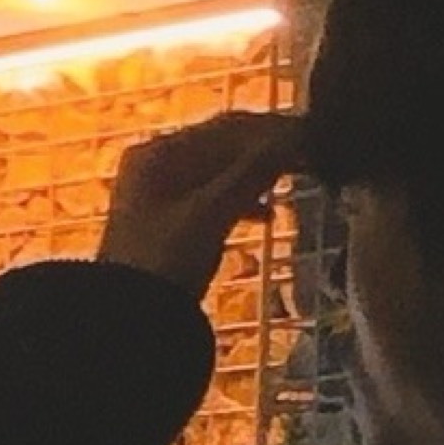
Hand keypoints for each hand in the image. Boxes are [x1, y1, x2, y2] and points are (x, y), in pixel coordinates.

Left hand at [96, 111, 309, 299]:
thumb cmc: (166, 258)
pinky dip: (241, 201)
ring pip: (219, 172)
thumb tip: (295, 136)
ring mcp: (159, 193)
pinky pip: (212, 198)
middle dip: (266, 150)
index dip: (271, 128)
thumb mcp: (213, 212)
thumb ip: (253, 172)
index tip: (312, 134)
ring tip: (296, 178)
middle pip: (222, 146)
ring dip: (257, 174)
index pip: (225, 127)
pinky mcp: (169, 222)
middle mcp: (154, 164)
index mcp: (158, 153)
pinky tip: (267, 215)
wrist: (131, 317)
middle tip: (312, 154)